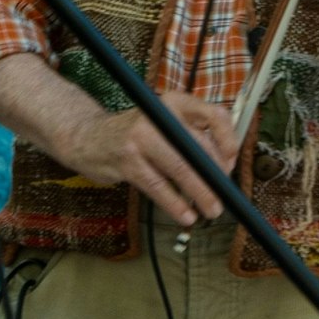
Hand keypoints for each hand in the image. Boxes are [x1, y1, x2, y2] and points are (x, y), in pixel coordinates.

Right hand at [48, 90, 240, 227]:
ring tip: (212, 210)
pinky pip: (158, 186)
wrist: (87, 137)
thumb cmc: (136, 134)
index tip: (231, 164)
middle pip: (198, 146)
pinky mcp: (127, 160)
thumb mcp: (164, 124)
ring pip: (180, 168)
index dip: (228, 141)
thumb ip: (192, 137)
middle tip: (224, 196)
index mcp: (174, 102)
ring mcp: (141, 136)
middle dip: (215, 176)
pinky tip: (186, 215)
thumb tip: (224, 167)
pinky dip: (175, 204)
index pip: (213, 115)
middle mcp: (159, 114)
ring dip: (200, 193)